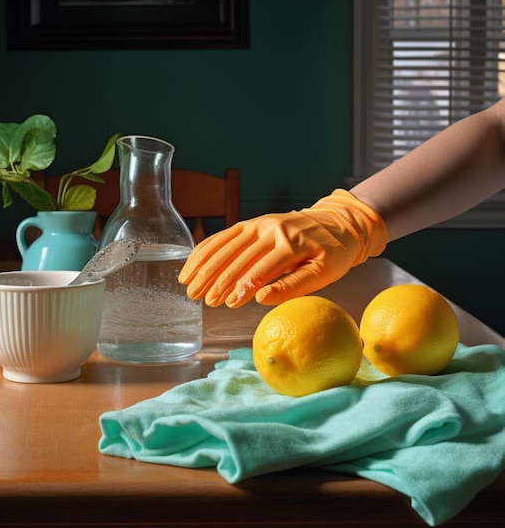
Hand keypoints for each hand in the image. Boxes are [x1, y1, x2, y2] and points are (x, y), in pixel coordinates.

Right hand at [178, 189, 386, 307]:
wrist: (337, 223)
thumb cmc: (332, 254)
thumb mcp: (322, 274)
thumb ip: (292, 287)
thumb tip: (260, 298)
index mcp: (291, 243)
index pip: (261, 269)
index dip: (243, 287)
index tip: (228, 304)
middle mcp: (271, 229)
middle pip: (238, 258)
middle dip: (218, 281)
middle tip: (204, 301)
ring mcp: (258, 224)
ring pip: (225, 246)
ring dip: (205, 267)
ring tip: (190, 287)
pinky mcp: (251, 223)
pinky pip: (224, 236)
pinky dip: (206, 250)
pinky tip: (192, 264)